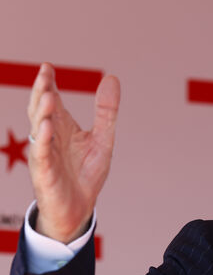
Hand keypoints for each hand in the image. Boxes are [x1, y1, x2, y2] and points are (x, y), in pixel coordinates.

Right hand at [27, 63, 120, 242]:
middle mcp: (51, 138)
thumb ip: (106, 112)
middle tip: (45, 74)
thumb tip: (112, 77)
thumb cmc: (87, 174)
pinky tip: (47, 128)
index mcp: (62, 128)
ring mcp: (45, 154)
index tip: (48, 67)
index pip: (52, 101)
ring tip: (48, 97)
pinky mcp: (45, 173)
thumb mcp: (102, 139)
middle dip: (42, 92)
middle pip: (42, 110)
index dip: (48, 84)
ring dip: (42, 113)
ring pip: (39, 129)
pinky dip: (43, 141)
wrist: (80, 208)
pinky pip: (42, 155)